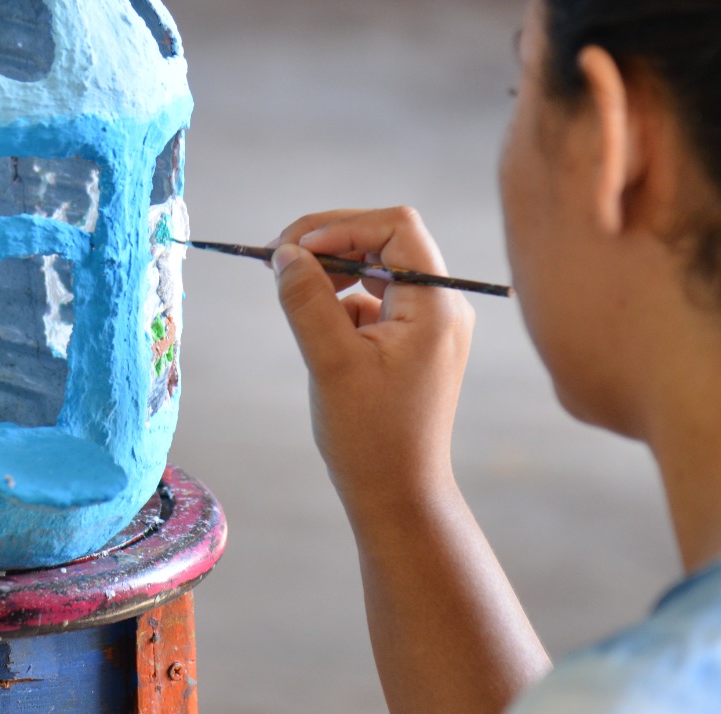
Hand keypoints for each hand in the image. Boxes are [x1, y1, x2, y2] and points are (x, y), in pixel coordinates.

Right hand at [272, 207, 474, 527]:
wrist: (399, 497)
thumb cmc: (371, 437)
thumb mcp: (331, 362)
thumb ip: (307, 300)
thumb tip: (285, 253)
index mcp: (435, 304)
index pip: (396, 226)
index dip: (341, 225)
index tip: (294, 249)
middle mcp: (441, 306)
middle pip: (386, 240)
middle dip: (331, 243)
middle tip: (279, 260)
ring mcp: (428, 324)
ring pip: (378, 267)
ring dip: (333, 269)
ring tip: (294, 289)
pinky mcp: (412, 343)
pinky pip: (375, 299)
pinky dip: (341, 300)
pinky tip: (318, 330)